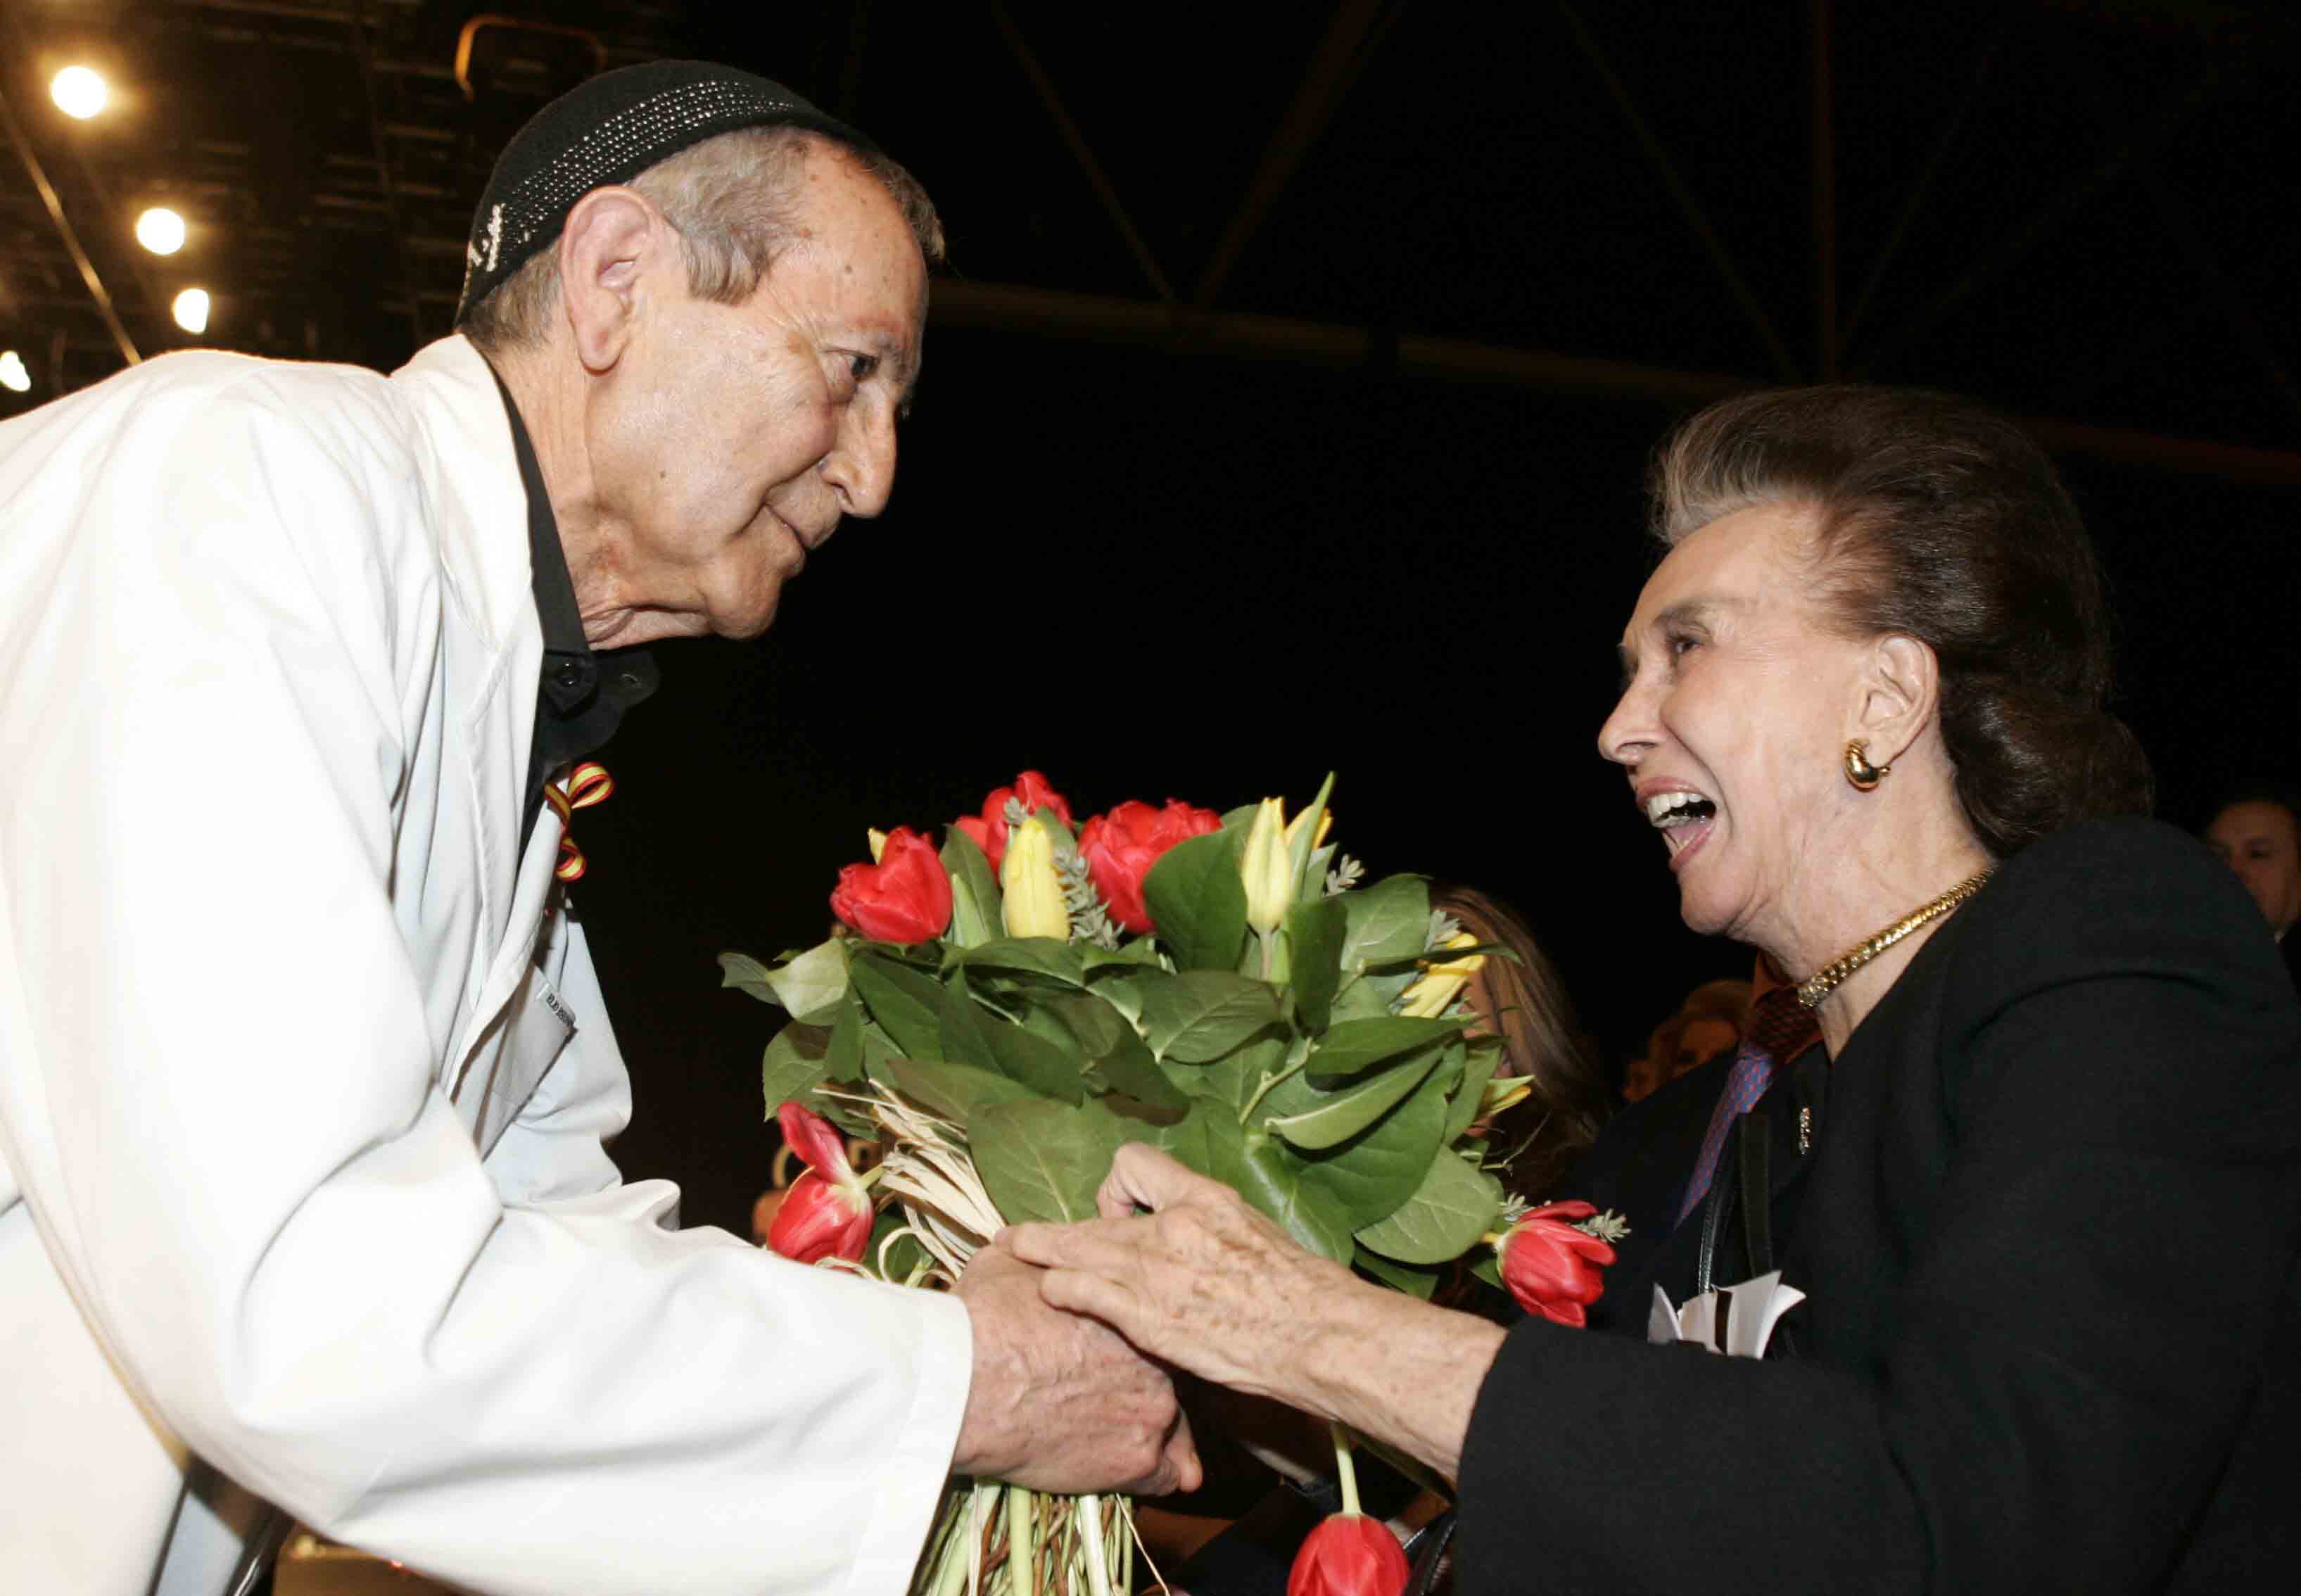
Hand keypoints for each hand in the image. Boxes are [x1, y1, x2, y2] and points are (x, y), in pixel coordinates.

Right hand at [952, 1242, 1200, 1495]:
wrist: (967, 1382)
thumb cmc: (986, 1319)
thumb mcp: (1009, 1265)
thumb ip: (1038, 1260)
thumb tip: (1025, 1246)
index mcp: (1133, 1308)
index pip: (1155, 1326)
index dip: (1137, 1344)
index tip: (1119, 1355)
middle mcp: (1158, 1356)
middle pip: (1167, 1376)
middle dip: (1143, 1388)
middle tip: (1114, 1399)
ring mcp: (1154, 1410)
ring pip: (1170, 1427)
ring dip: (1149, 1433)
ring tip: (1122, 1441)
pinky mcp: (1138, 1461)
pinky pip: (1165, 1476)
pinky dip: (1152, 1476)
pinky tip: (1133, 1474)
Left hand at [1003, 1143, 1357, 1405]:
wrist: (1316, 1333)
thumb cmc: (1301, 1289)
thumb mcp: (1254, 1229)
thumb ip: (1212, 1225)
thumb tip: (1196, 1235)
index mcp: (1203, 1198)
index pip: (1133, 1162)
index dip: (1118, 1188)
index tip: (1122, 1214)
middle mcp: (1172, 1227)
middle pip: (1091, 1215)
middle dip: (1053, 1229)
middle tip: (1021, 1236)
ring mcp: (1155, 1272)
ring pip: (1075, 1249)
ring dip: (1043, 1252)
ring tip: (1017, 1252)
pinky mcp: (1148, 1318)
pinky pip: (1083, 1291)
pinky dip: (1061, 1289)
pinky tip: (1050, 1293)